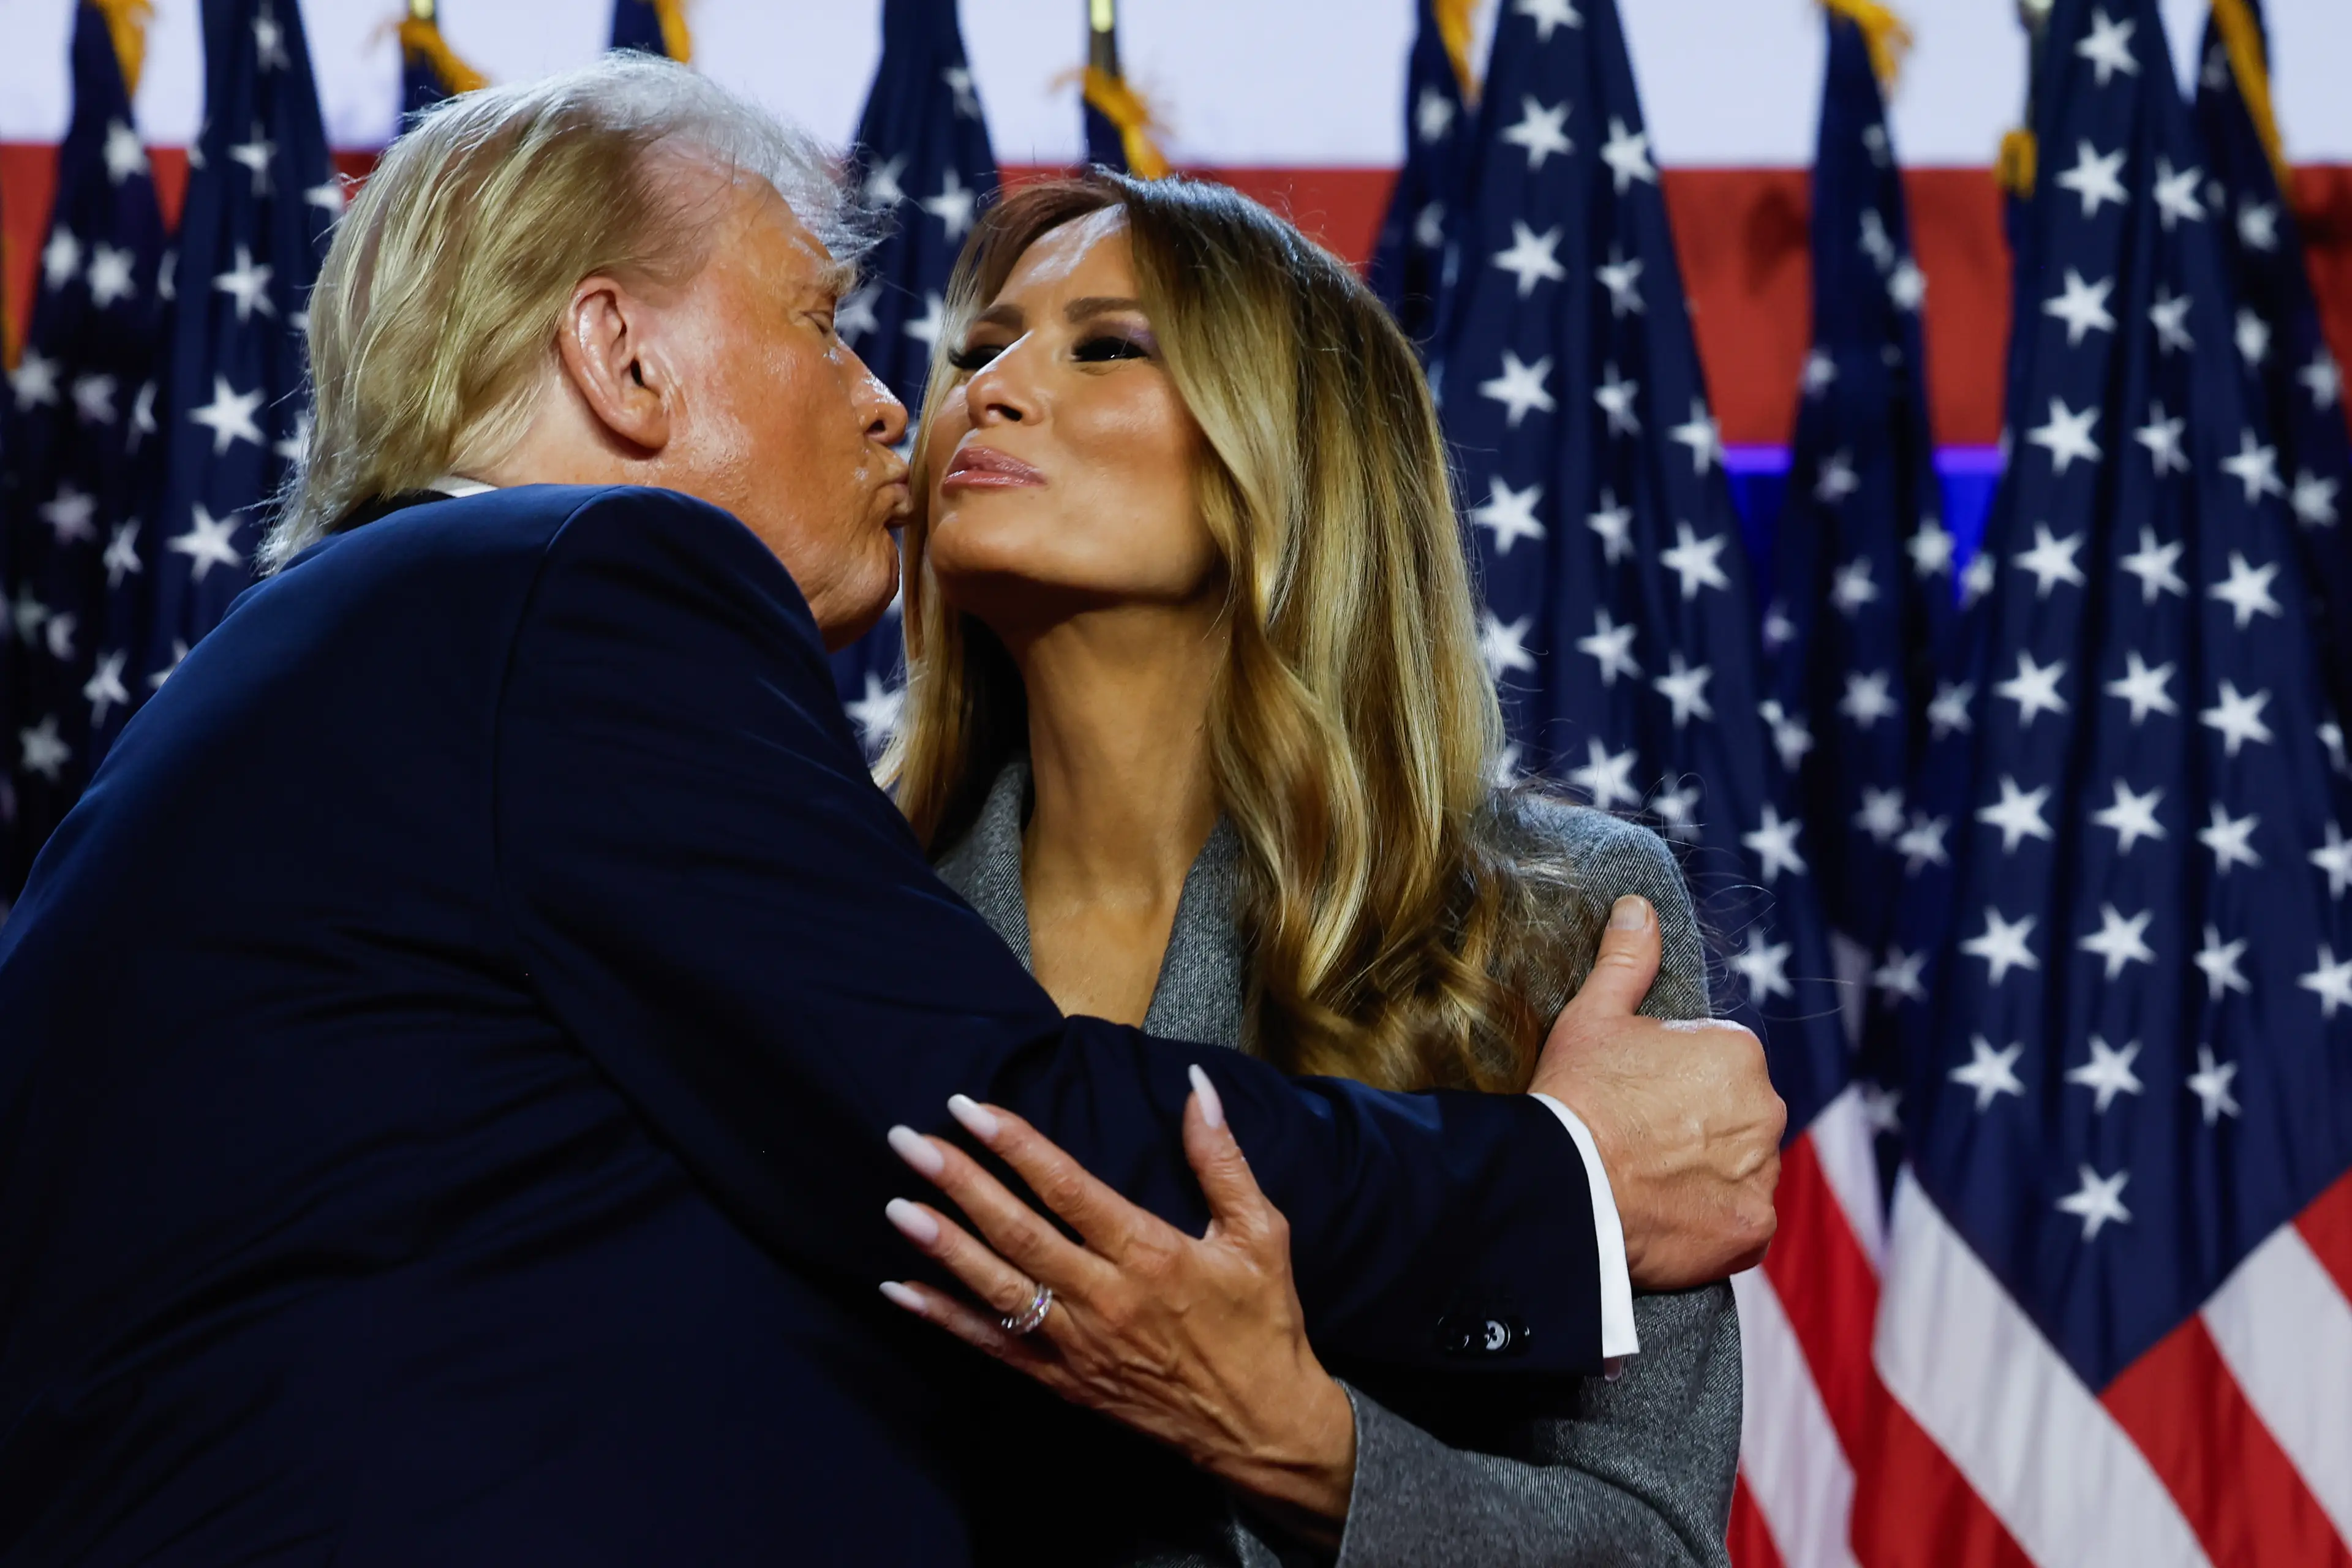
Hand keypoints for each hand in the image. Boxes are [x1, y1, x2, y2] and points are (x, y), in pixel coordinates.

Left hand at [876, 1072, 1356, 1541]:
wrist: (1263, 1429)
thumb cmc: (1263, 1324)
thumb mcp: (1260, 1233)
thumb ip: (1221, 1159)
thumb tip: (1197, 1085)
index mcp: (1151, 1254)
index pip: (1068, 1188)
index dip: (1015, 1145)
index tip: (970, 1108)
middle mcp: (1106, 1297)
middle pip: (1018, 1232)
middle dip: (959, 1183)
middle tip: (908, 1141)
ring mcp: (1078, 1344)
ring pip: (997, 1288)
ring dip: (943, 1245)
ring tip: (896, 1205)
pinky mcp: (1064, 1381)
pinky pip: (993, 1346)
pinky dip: (944, 1319)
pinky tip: (901, 1290)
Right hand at [1530, 894, 1784, 1289]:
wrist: (1567, 1186)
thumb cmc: (1578, 1095)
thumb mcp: (1593, 1016)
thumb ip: (1627, 960)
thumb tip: (1639, 906)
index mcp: (1738, 1049)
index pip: (1718, 1066)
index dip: (1673, 1084)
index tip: (1636, 1100)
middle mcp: (1766, 1107)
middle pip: (1737, 1119)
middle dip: (1700, 1130)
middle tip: (1640, 1143)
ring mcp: (1764, 1172)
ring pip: (1743, 1171)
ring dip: (1709, 1177)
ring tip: (1651, 1183)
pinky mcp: (1753, 1227)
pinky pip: (1744, 1223)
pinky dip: (1714, 1223)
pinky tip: (1670, 1218)